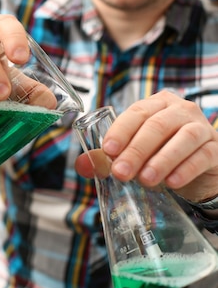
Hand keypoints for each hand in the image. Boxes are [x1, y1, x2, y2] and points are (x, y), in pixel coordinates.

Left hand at [75, 90, 217, 202]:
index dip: (121, 130)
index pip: (137, 112)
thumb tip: (83, 165)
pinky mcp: (215, 149)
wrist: (196, 171)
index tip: (108, 151)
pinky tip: (172, 182)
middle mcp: (180, 110)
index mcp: (156, 104)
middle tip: (121, 173)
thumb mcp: (132, 154)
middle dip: (136, 150)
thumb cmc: (157, 154)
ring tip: (146, 180)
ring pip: (183, 139)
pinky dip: (186, 169)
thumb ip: (106, 159)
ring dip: (162, 160)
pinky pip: (203, 156)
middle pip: (157, 125)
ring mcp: (201, 128)